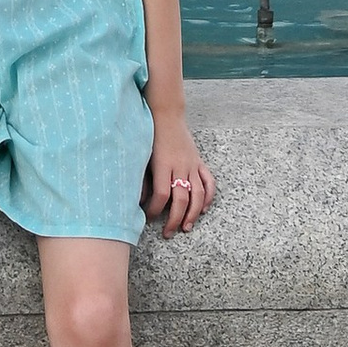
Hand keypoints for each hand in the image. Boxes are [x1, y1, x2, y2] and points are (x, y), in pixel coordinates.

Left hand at [144, 113, 213, 237]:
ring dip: (193, 214)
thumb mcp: (143, 154)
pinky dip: (208, 197)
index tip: (149, 217)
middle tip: (168, 233)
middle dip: (174, 220)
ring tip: (186, 227)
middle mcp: (180, 166)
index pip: (161, 195)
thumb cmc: (151, 134)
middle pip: (180, 199)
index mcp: (163, 164)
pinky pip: (208, 182)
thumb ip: (143, 178)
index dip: (155, 210)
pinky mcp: (199, 161)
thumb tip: (139, 201)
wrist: (167, 114)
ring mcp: (192, 164)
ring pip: (197, 194)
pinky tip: (203, 209)